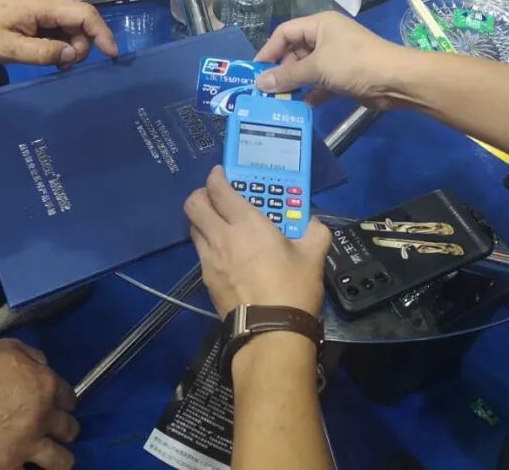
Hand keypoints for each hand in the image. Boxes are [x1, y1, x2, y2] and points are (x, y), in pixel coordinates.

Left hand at [0, 0, 118, 67]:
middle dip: (79, 46)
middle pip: (82, 22)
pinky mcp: (44, 5)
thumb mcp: (9, 49)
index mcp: (44, 4)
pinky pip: (64, 23)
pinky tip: (47, 49)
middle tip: (60, 66)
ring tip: (49, 58)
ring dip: (68, 45)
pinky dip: (61, 39)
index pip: (85, 14)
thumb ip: (42, 53)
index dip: (102, 34)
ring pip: (74, 24)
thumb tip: (72, 54)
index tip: (112, 54)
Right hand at [0, 339, 78, 469]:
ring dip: (59, 458)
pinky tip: (21, 466)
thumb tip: (43, 368)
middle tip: (53, 432)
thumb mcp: (9, 347)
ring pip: (62, 461)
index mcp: (46, 386)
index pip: (70, 398)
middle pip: (70, 430)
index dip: (64, 402)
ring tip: (50, 458)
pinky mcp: (6, 467)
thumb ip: (34, 358)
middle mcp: (43, 418)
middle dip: (65, 430)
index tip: (58, 406)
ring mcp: (27, 445)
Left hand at [185, 166, 331, 317]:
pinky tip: (226, 254)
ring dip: (203, 220)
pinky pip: (200, 252)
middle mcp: (221, 237)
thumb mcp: (313, 256)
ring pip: (193, 228)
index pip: (218, 189)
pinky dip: (208, 245)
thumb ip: (314, 232)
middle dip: (201, 194)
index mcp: (247, 223)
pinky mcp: (206, 281)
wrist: (270, 334)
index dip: (216, 176)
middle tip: (216, 196)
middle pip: (194, 204)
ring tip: (221, 224)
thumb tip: (313, 224)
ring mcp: (209, 260)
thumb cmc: (292, 289)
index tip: (222, 174)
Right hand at [254, 12, 406, 107]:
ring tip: (278, 102)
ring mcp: (335, 59)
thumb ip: (287, 76)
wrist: (394, 80)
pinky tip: (300, 108)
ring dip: (294, 85)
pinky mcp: (343, 78)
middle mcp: (326, 38)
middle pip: (294, 53)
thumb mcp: (317, 67)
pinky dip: (311, 95)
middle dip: (281, 72)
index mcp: (320, 25)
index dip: (269, 50)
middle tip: (266, 92)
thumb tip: (259, 83)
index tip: (254, 72)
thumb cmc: (354, 64)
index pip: (285, 33)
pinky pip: (320, 85)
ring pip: (307, 71)